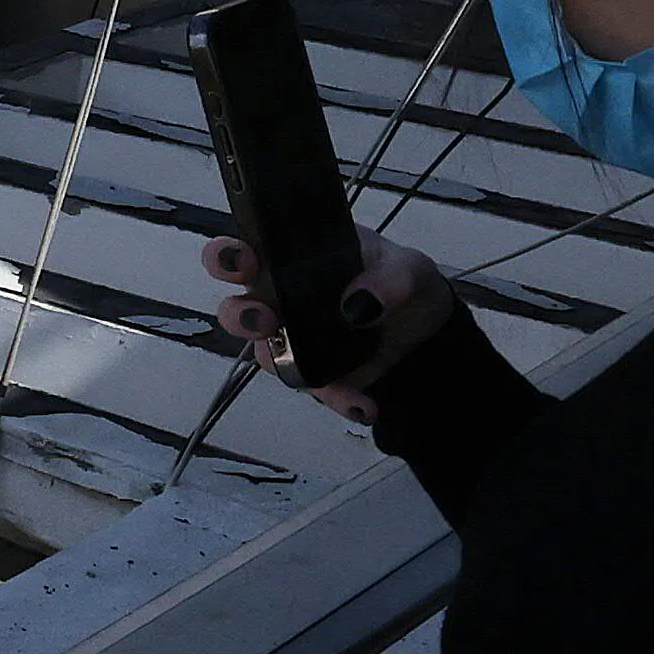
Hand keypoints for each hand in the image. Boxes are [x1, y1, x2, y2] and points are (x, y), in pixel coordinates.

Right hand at [203, 231, 456, 414]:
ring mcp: (291, 338)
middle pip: (236, 308)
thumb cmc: (402, 282)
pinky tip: (363, 404)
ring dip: (283, 367)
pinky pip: (309, 388)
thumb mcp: (408, 269)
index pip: (246, 249)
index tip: (241, 261)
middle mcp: (280, 297)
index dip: (227, 255)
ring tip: (320, 381)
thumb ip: (390, 278)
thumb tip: (358, 304)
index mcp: (293, 257)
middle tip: (263, 320)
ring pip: (266, 355)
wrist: (425, 332)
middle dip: (238, 316)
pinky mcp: (310, 372)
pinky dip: (335, 398)